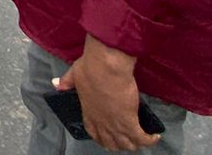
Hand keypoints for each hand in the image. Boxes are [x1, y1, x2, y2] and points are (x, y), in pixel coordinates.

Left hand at [55, 34, 159, 150]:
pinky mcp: (130, 122)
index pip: (94, 133)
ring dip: (135, 143)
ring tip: (142, 138)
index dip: (101, 137)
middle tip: (127, 137)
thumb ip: (66, 82)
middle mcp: (101, 123)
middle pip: (111, 143)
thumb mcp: (74, 75)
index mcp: (88, 113)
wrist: (105, 66)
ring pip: (127, 145)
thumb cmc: (90, 67)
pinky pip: (142, 138)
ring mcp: (115, 124)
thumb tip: (56, 83)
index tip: (107, 136)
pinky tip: (155, 136)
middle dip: (119, 143)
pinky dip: (150, 140)